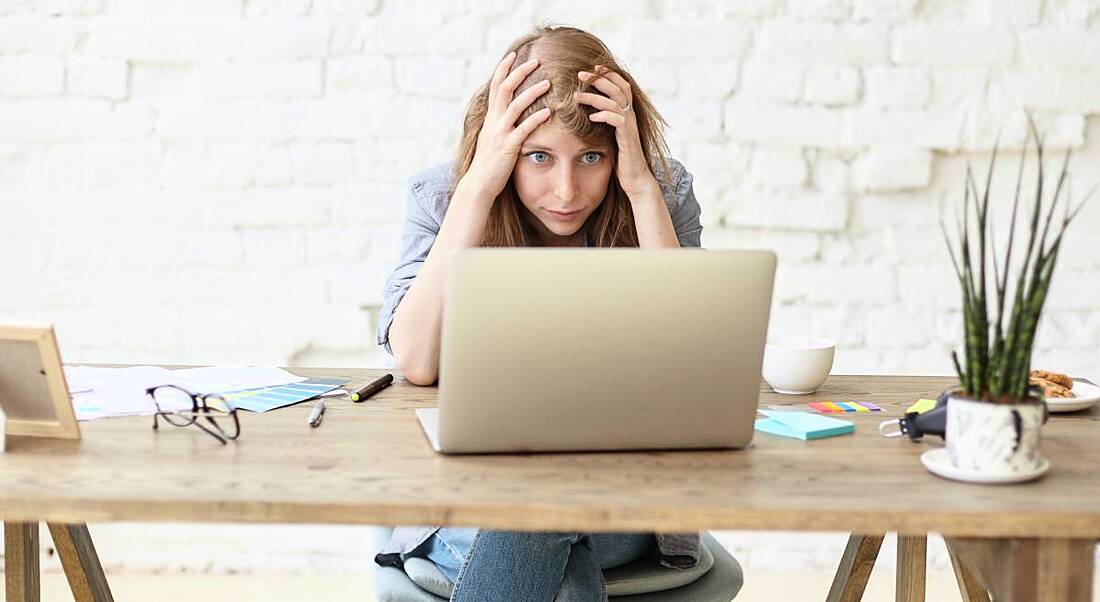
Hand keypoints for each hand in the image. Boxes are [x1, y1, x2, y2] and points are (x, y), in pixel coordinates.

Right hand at [463, 52, 551, 199]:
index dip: (503, 68)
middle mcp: (493, 121)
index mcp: (490, 117)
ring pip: (515, 105)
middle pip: (504, 88)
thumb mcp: (492, 138)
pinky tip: (549, 112)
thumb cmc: (489, 163)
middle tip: (536, 61)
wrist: (479, 184)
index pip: (495, 86)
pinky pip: (523, 129)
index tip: (513, 54)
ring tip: (547, 82)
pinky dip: (536, 119)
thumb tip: (507, 113)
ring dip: (532, 91)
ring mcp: (500, 133)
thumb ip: (499, 124)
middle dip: (519, 72)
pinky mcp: (508, 147)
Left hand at [575, 67, 660, 199]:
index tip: (593, 67)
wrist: (635, 179)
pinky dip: (604, 116)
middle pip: (618, 88)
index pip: (621, 86)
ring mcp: (630, 127)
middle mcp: (630, 117)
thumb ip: (605, 123)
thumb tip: (587, 114)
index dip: (609, 74)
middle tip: (580, 73)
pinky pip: (618, 121)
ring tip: (576, 96)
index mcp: (626, 114)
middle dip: (599, 78)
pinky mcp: (628, 139)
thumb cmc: (621, 159)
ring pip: (615, 102)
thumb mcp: (611, 136)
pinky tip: (591, 117)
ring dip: (594, 97)